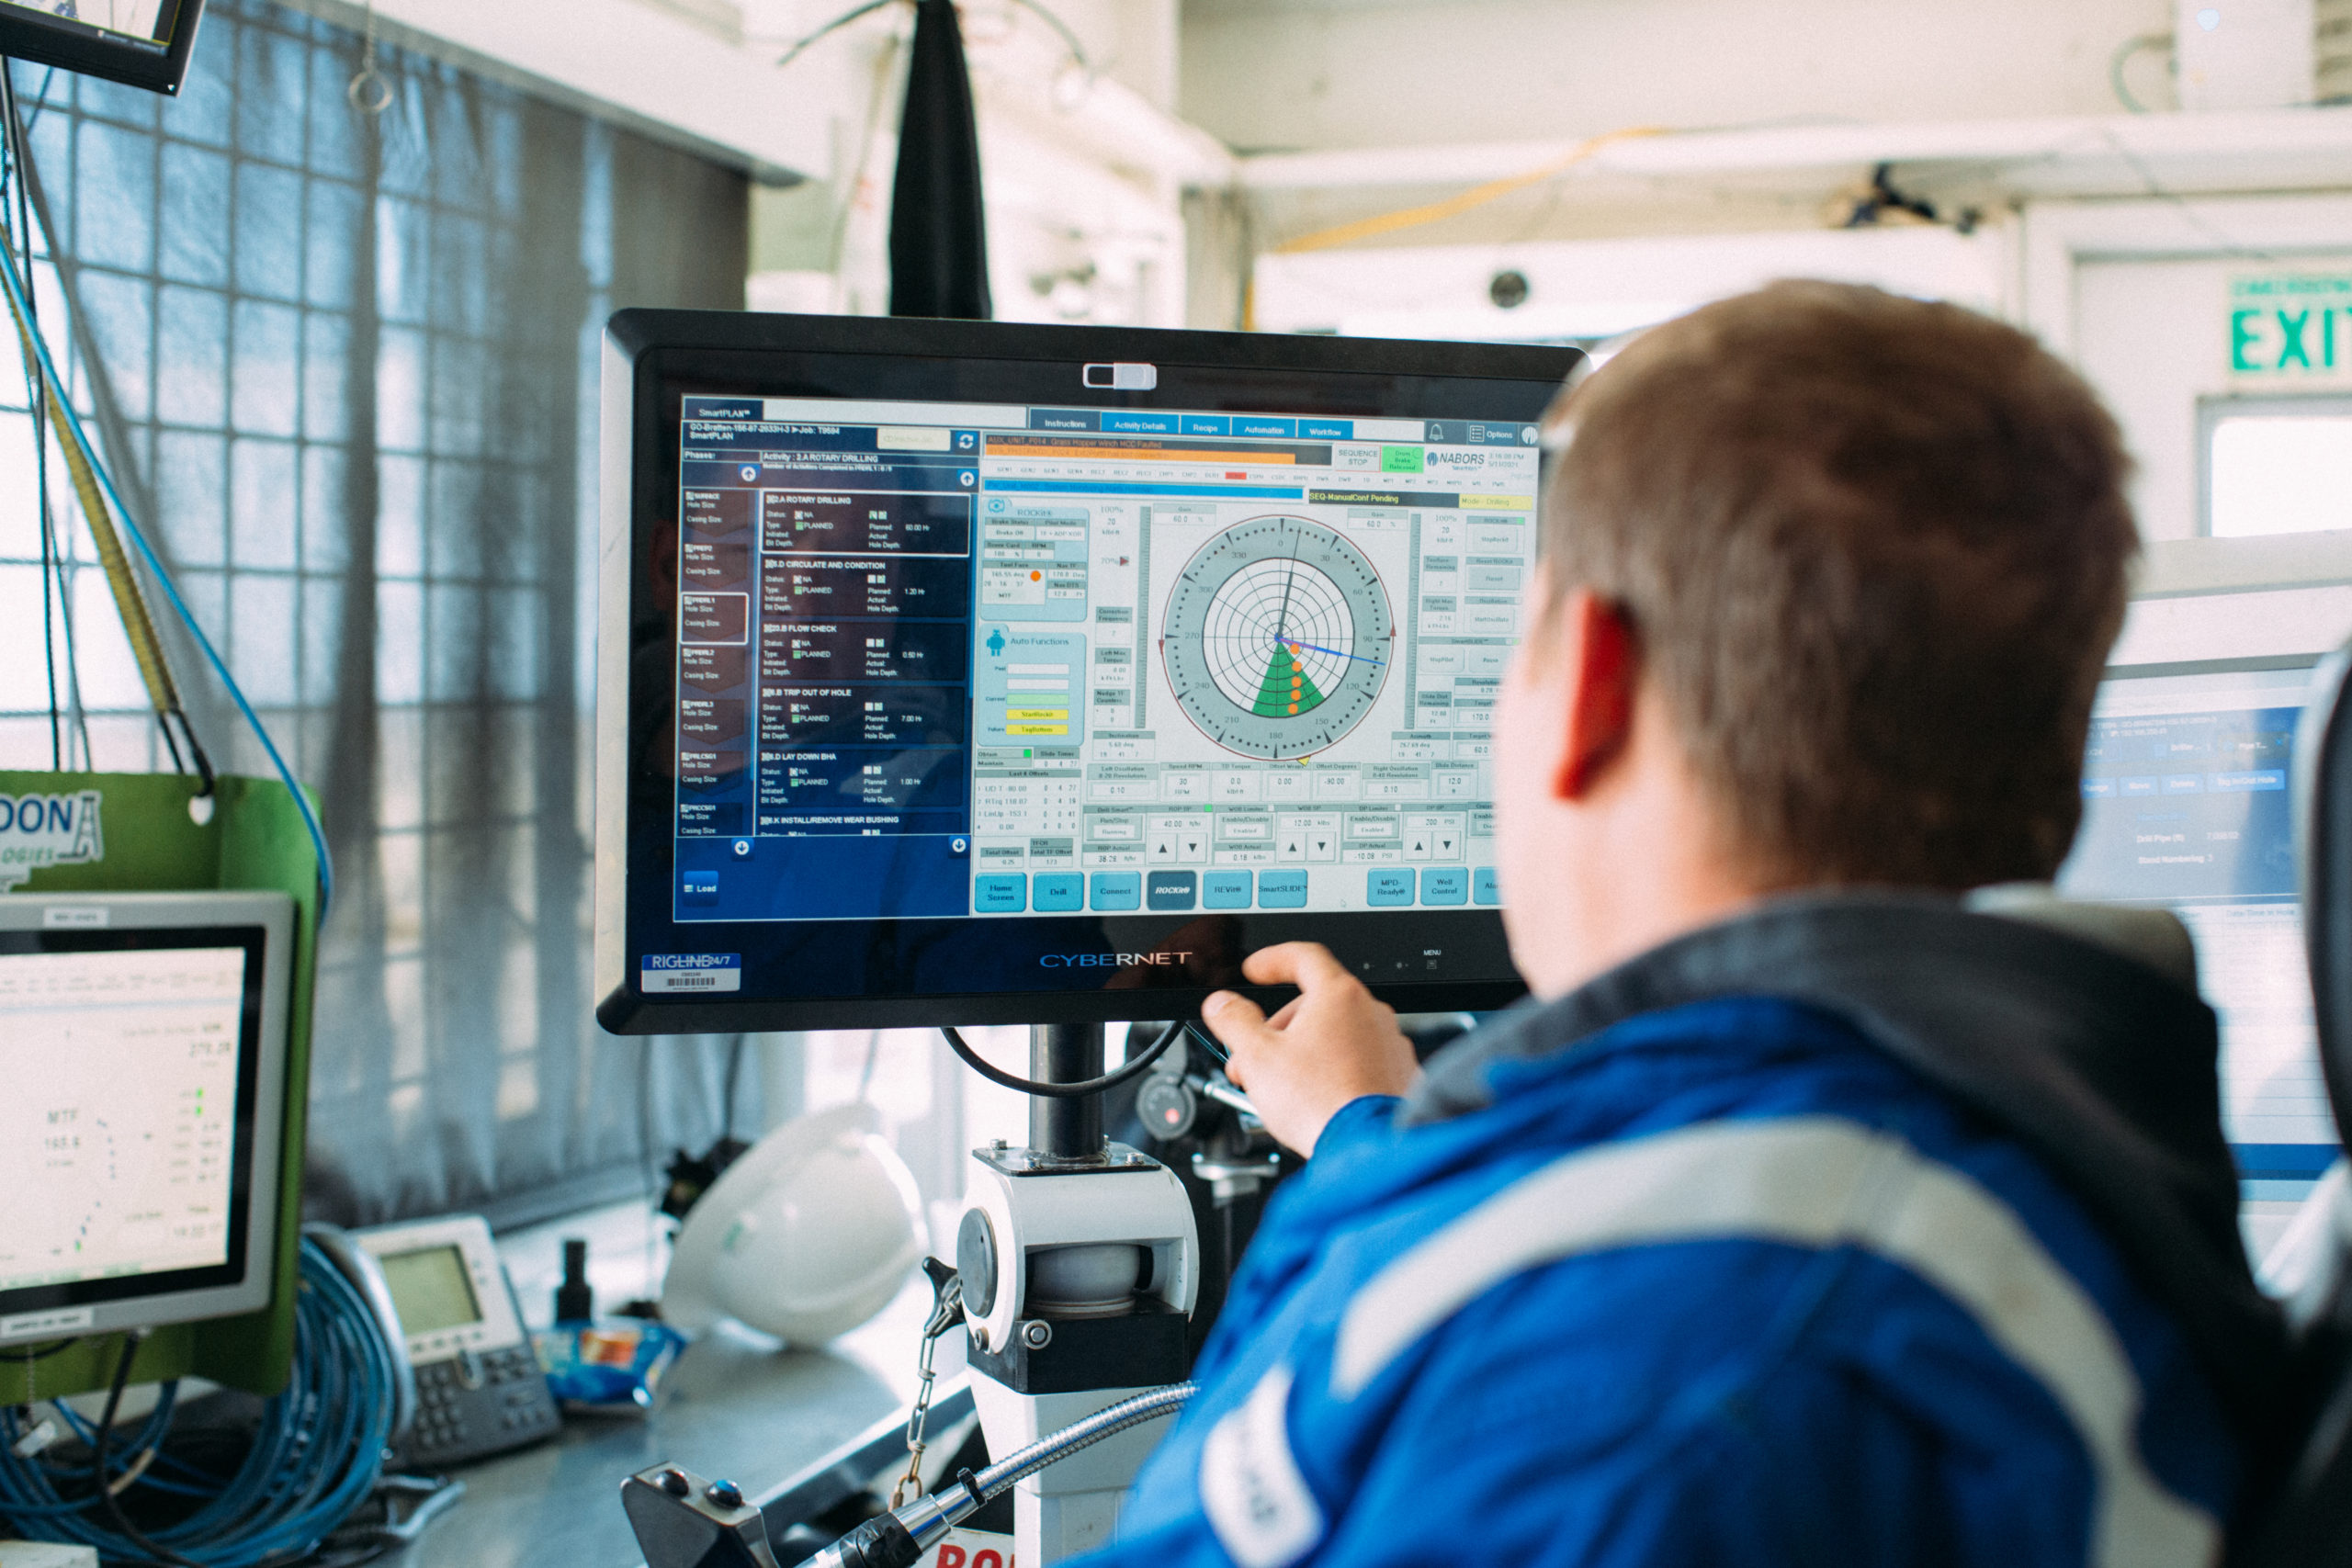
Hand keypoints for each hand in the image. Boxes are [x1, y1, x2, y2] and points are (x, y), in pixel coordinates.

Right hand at [1202, 943, 1418, 1156]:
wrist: (1366, 1148)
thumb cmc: (1320, 1103)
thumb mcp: (1258, 1056)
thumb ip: (1234, 1021)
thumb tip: (1221, 1004)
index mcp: (1338, 996)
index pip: (1303, 957)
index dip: (1272, 960)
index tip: (1256, 970)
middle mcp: (1371, 1013)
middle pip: (1315, 1005)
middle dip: (1277, 1028)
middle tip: (1252, 1058)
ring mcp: (1389, 1043)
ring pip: (1337, 1035)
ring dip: (1302, 1051)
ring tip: (1279, 1086)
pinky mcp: (1399, 1074)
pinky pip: (1359, 1060)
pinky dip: (1334, 1070)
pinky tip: (1315, 1097)